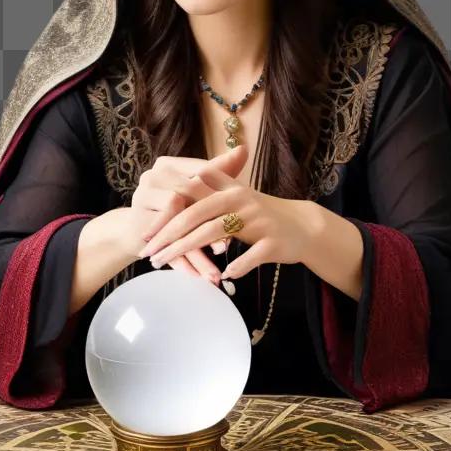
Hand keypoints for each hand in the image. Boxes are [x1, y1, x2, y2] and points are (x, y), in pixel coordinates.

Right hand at [123, 145, 250, 284]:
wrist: (137, 228)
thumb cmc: (175, 204)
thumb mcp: (198, 187)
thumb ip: (219, 170)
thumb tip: (244, 148)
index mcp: (166, 165)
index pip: (199, 177)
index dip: (219, 197)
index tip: (240, 217)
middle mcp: (150, 178)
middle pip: (187, 202)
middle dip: (208, 226)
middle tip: (228, 247)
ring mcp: (141, 202)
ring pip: (177, 228)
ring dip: (196, 253)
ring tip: (215, 273)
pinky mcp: (138, 227)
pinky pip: (165, 247)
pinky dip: (182, 263)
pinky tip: (197, 277)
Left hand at [137, 144, 313, 279]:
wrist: (304, 226)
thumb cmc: (265, 213)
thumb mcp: (241, 194)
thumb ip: (216, 183)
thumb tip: (191, 174)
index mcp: (231, 191)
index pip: (191, 201)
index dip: (167, 216)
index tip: (147, 232)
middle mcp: (241, 202)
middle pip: (197, 217)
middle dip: (170, 237)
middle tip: (149, 254)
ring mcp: (258, 222)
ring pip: (215, 235)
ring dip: (189, 253)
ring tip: (168, 266)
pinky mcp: (273, 242)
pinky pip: (250, 256)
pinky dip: (236, 266)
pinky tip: (221, 276)